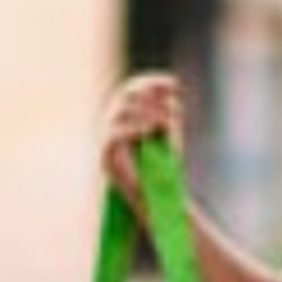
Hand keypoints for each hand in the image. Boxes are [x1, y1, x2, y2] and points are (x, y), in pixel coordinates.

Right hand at [102, 74, 187, 196]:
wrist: (157, 199)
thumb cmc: (162, 167)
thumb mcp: (167, 134)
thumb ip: (167, 114)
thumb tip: (171, 93)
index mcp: (124, 117)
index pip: (131, 89)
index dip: (151, 82)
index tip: (174, 83)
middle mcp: (111, 125)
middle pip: (125, 96)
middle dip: (152, 97)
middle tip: (174, 110)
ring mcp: (106, 140)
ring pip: (120, 113)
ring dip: (148, 113)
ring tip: (166, 124)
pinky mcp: (106, 157)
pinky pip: (114, 135)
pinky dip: (133, 129)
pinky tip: (149, 131)